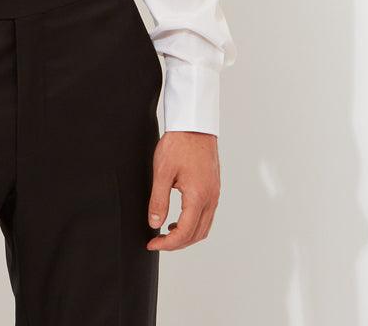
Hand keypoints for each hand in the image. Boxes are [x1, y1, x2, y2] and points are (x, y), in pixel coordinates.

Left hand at [146, 130, 220, 249]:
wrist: (194, 124)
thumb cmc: (179, 143)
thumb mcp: (162, 172)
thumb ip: (158, 200)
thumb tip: (154, 224)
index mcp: (198, 196)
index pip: (185, 232)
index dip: (167, 243)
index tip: (152, 243)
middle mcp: (211, 198)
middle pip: (197, 234)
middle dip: (177, 243)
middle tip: (158, 242)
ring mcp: (215, 193)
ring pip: (204, 227)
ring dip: (187, 235)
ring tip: (167, 232)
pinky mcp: (214, 187)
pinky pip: (207, 214)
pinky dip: (194, 223)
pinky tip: (179, 218)